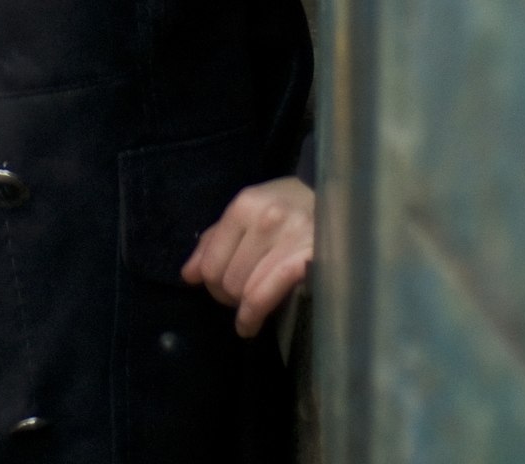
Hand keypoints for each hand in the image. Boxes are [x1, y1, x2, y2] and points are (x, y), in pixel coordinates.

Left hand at [180, 178, 313, 337]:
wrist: (335, 202)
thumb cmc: (285, 208)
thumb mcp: (247, 212)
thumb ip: (215, 240)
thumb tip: (188, 275)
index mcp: (246, 204)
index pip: (211, 261)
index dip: (210, 282)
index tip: (218, 289)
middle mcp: (266, 219)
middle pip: (227, 279)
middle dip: (227, 295)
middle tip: (237, 298)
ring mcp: (290, 239)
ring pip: (245, 291)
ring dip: (242, 308)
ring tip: (247, 312)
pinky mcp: (310, 260)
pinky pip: (268, 295)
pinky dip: (253, 315)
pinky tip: (251, 323)